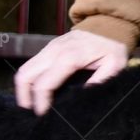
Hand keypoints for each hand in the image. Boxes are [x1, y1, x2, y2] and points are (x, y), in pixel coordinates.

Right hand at [15, 30, 129, 115]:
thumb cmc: (112, 45)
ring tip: (32, 104)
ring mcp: (49, 48)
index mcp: (69, 57)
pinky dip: (30, 79)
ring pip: (25, 69)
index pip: (44, 84)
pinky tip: (38, 91)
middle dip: (24, 97)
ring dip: (24, 88)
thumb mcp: (114, 65)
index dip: (40, 102)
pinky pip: (32, 64)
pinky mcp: (49, 47)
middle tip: (31, 113)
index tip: (43, 115)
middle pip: (25, 76)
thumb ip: (100, 80)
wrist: (109, 23)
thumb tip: (83, 95)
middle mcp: (54, 51)